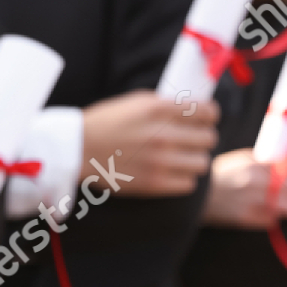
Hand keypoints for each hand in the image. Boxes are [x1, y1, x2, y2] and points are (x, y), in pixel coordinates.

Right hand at [81, 90, 218, 196]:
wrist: (76, 149)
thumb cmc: (104, 123)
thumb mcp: (133, 102)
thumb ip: (165, 105)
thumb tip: (193, 110)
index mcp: (157, 109)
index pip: (207, 112)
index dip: (210, 115)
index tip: (205, 118)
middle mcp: (162, 134)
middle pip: (208, 138)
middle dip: (201, 137)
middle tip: (190, 139)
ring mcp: (160, 161)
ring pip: (202, 162)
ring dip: (194, 159)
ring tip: (181, 157)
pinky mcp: (154, 184)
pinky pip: (189, 184)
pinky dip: (183, 178)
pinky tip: (170, 171)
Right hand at [202, 149, 286, 228]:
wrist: (197, 195)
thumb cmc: (221, 176)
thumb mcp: (242, 159)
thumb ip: (267, 161)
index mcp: (260, 164)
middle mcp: (260, 182)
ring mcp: (256, 201)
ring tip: (281, 205)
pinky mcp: (251, 218)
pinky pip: (277, 220)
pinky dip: (274, 217)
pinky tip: (264, 212)